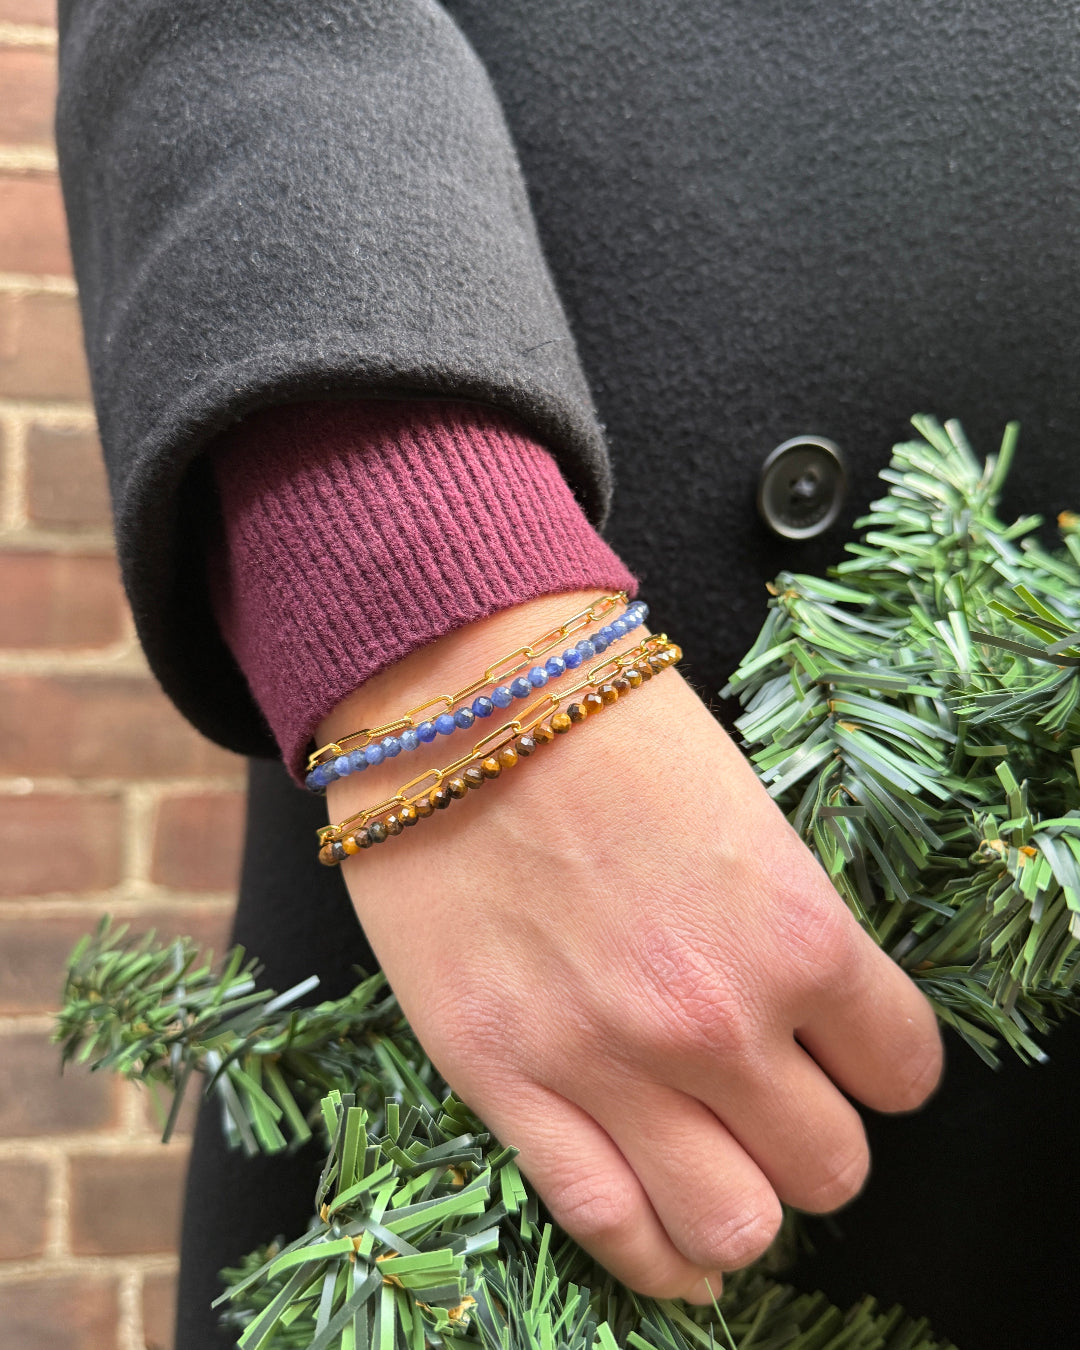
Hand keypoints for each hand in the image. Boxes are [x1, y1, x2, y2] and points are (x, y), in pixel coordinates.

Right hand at [318, 589, 942, 1303]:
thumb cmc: (606, 727)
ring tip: (717, 1166)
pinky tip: (663, 1236)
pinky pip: (608, 1228)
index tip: (844, 1051)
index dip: (877, 1063)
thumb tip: (806, 1016)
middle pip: (829, 1168)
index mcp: (798, 931)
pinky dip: (654, 1254)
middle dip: (814, 1139)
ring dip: (743, 1206)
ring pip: (733, 1227)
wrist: (460, 691)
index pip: (903, 1069)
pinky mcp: (504, 1080)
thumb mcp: (744, 814)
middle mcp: (717, 1017)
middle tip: (772, 1099)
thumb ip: (788, 931)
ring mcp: (608, 1061)